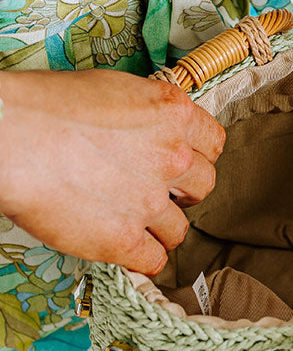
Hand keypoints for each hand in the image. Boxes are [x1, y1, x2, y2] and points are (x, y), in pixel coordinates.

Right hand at [0, 69, 224, 274]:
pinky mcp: (124, 239)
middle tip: (158, 192)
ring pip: (180, 229)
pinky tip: (127, 249)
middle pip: (203, 185)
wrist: (12, 136)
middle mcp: (171, 157)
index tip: (183, 163)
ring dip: (161, 228)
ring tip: (135, 222)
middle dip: (183, 192)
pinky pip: (154, 261)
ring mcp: (150, 201)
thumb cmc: (47, 106)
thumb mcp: (113, 89)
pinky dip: (142, 258)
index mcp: (172, 113)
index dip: (197, 155)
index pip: (213, 143)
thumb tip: (149, 135)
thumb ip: (146, 117)